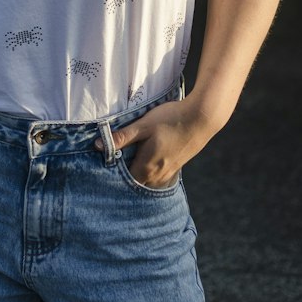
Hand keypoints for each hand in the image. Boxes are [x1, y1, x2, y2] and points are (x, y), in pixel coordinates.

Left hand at [97, 92, 224, 187]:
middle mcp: (157, 176)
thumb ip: (122, 137)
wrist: (202, 118)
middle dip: (124, 177)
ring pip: (147, 181)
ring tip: (128, 162)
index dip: (112, 175)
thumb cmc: (171, 120)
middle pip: (135, 183)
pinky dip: (149, 172)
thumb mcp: (143, 125)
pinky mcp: (176, 166)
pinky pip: (158, 176)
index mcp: (146, 168)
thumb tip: (98, 146)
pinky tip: (147, 159)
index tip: (103, 166)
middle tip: (113, 164)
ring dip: (138, 175)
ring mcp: (168, 173)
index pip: (123, 181)